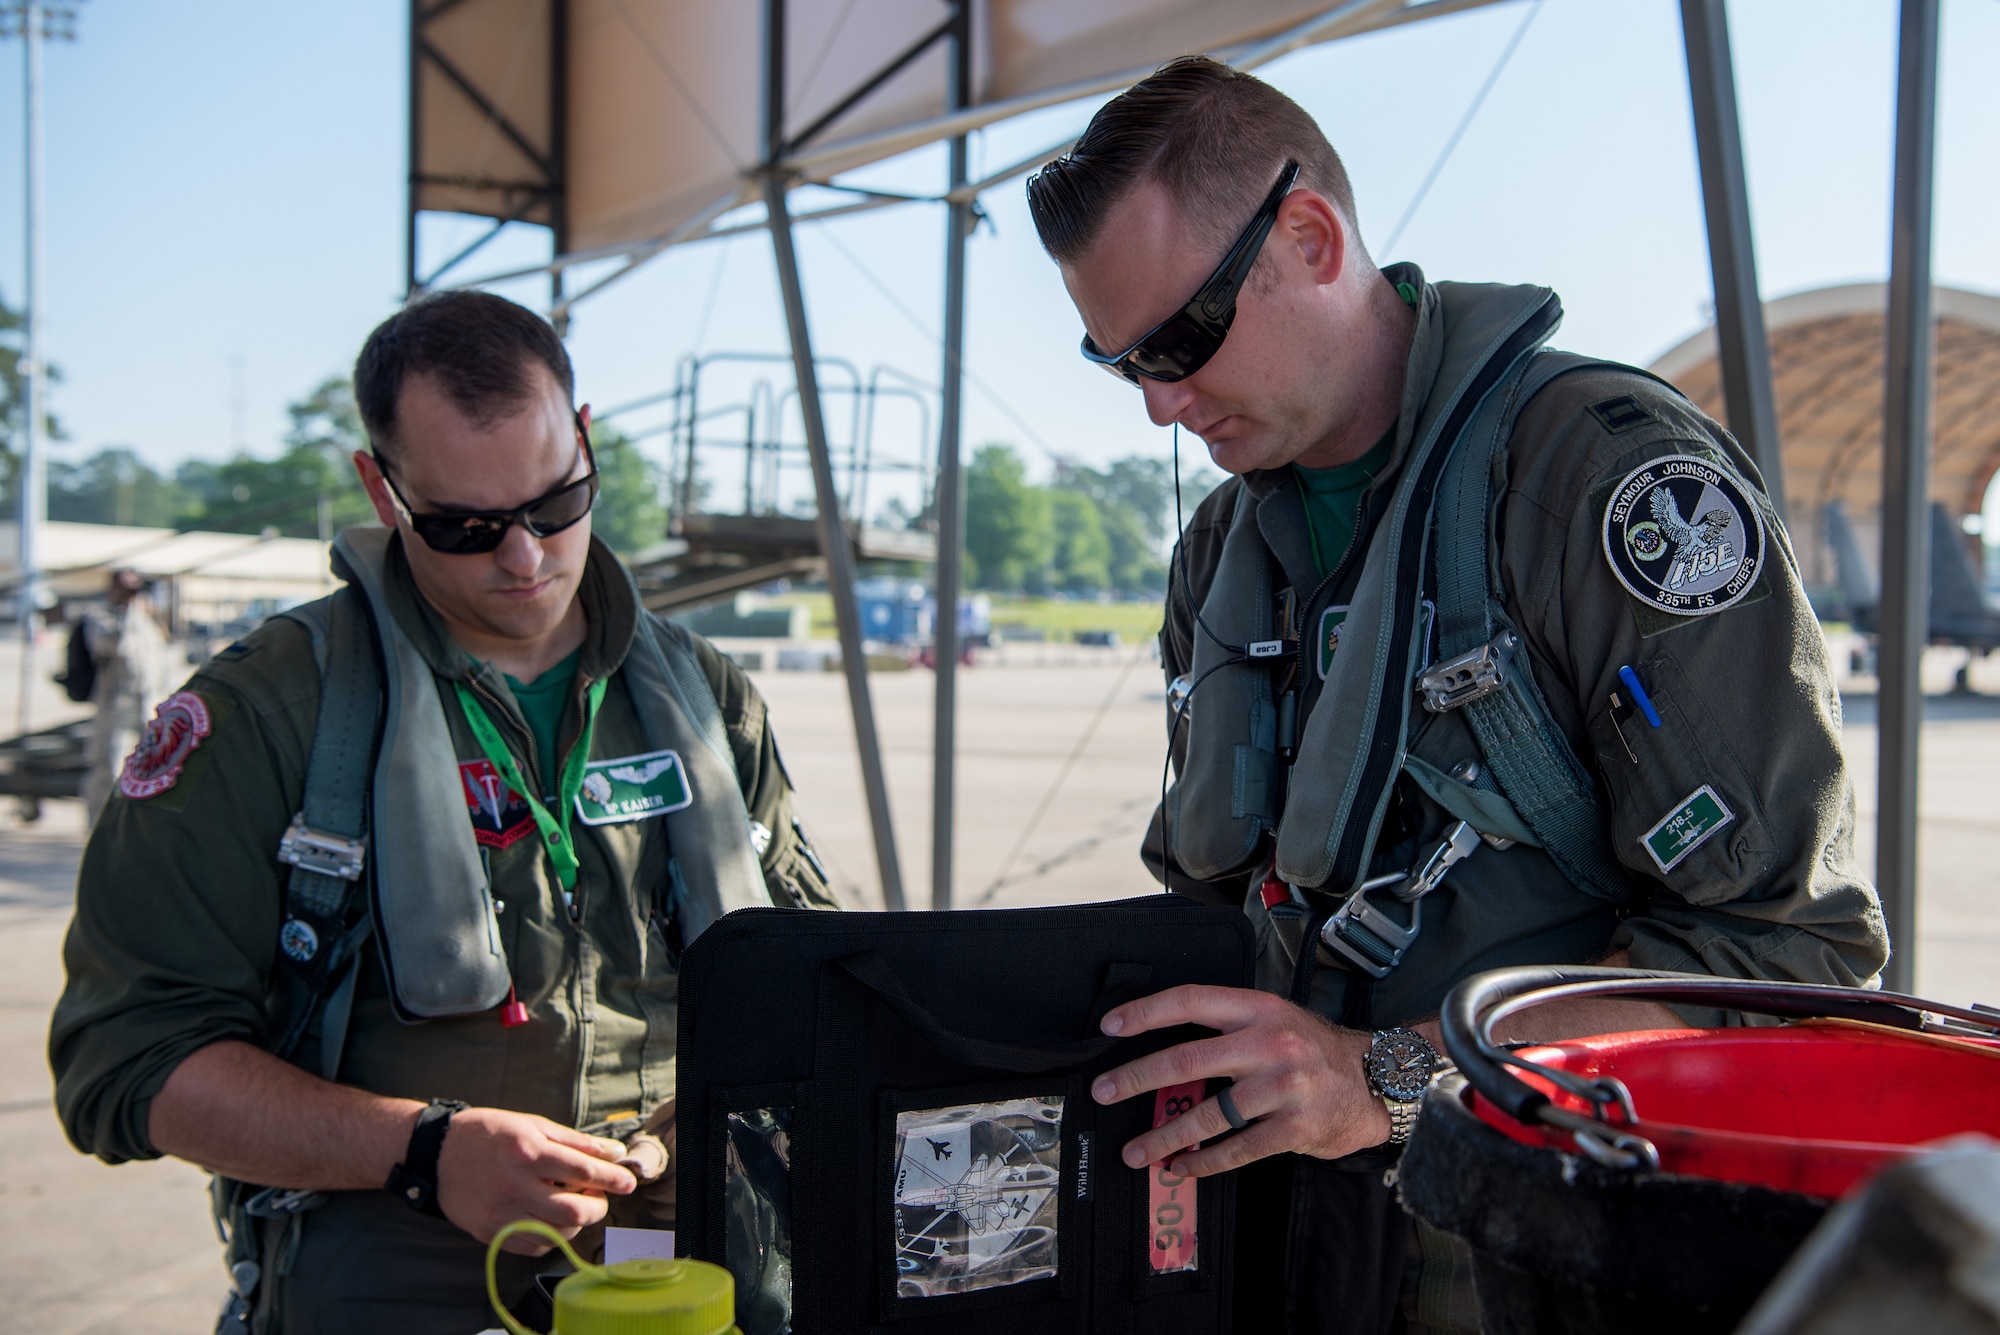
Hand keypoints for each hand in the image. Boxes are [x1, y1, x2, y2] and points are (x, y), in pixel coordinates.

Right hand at [435, 1107, 636, 1250]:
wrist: (437, 1153)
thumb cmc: (490, 1134)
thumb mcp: (533, 1125)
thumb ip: (576, 1141)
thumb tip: (614, 1153)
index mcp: (527, 1152)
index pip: (584, 1171)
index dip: (612, 1178)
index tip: (628, 1181)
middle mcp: (514, 1186)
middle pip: (574, 1212)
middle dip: (598, 1206)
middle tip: (599, 1196)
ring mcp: (501, 1214)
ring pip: (557, 1234)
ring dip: (576, 1222)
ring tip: (572, 1202)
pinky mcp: (490, 1234)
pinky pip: (535, 1248)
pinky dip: (552, 1236)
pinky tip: (550, 1218)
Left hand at [1091, 984, 1388, 1176]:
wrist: (1379, 1081)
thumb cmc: (1318, 1052)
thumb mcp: (1276, 1021)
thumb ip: (1229, 1029)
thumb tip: (1167, 1052)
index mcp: (1259, 1009)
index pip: (1191, 1001)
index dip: (1146, 1012)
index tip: (1111, 1026)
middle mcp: (1269, 1043)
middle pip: (1187, 1059)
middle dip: (1137, 1077)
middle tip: (1104, 1091)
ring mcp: (1282, 1086)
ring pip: (1208, 1113)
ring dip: (1165, 1135)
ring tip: (1137, 1150)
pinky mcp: (1294, 1126)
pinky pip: (1237, 1148)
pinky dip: (1204, 1160)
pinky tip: (1183, 1165)